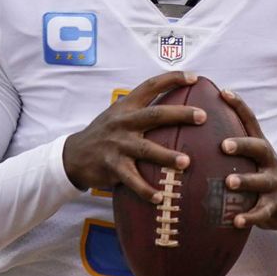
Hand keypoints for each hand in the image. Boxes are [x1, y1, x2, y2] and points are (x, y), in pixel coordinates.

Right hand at [62, 71, 204, 203]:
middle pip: (155, 115)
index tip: (195, 78)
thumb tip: (178, 106)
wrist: (73, 155)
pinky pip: (132, 180)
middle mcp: (123, 122)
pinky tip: (160, 198)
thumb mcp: (119, 115)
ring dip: (167, 157)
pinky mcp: (112, 166)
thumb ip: (142, 110)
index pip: (151, 86)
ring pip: (146, 149)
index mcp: (127, 107)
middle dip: (181, 114)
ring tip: (186, 163)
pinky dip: (146, 190)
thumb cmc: (106, 133)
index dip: (172, 79)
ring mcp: (118, 144)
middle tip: (202, 116)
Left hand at [219, 89, 276, 229]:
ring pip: (260, 180)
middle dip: (242, 145)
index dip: (239, 106)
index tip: (223, 92)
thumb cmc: (258, 175)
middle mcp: (269, 161)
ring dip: (245, 180)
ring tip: (229, 182)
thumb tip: (192, 125)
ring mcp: (273, 183)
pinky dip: (250, 217)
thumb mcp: (249, 157)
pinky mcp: (274, 206)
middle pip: (259, 147)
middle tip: (223, 145)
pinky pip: (262, 212)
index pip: (251, 121)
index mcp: (259, 147)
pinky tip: (236, 221)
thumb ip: (229, 143)